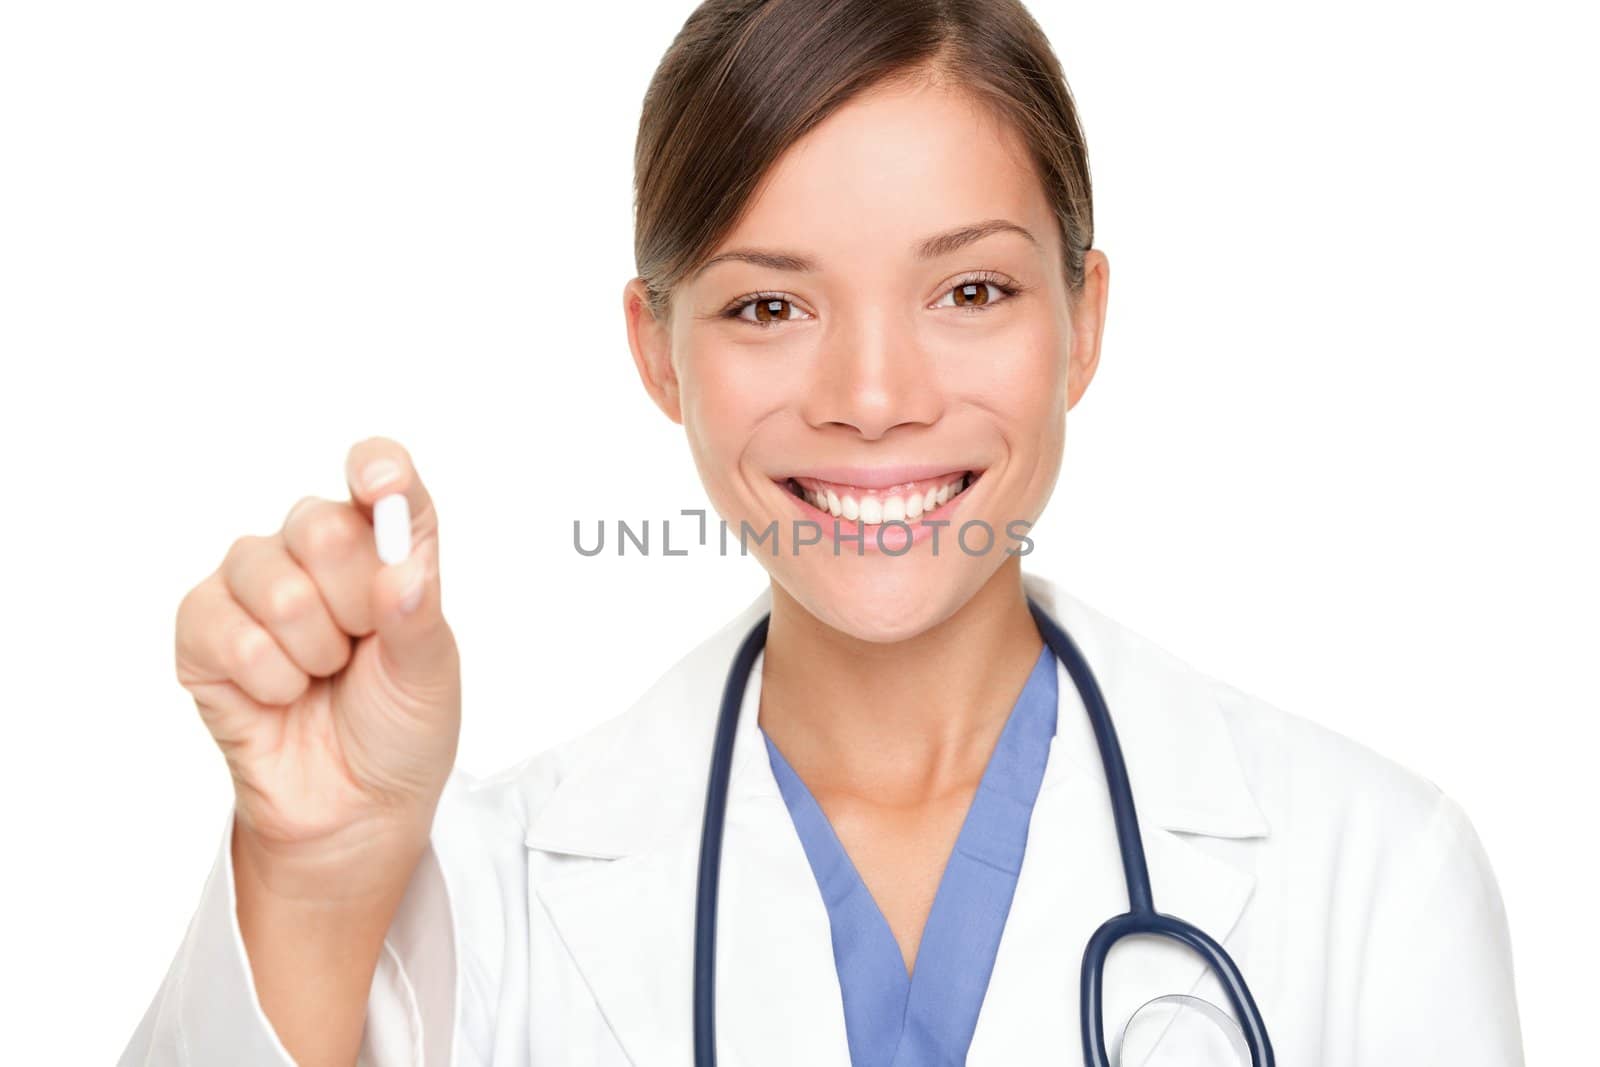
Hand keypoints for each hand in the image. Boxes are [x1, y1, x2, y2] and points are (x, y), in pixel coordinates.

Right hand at [175, 436, 459, 895]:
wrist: (354, 805)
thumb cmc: (399, 727)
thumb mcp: (430, 674)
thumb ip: (418, 617)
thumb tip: (403, 574)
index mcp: (385, 544)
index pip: (380, 474)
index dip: (377, 469)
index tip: (381, 483)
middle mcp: (316, 549)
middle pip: (322, 525)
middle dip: (354, 603)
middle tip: (362, 648)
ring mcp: (254, 582)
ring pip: (276, 583)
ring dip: (313, 652)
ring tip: (323, 677)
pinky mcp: (203, 627)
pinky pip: (229, 633)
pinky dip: (268, 680)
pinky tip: (280, 695)